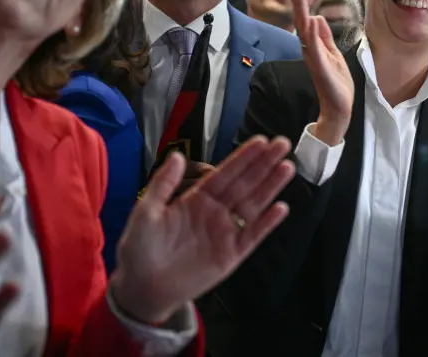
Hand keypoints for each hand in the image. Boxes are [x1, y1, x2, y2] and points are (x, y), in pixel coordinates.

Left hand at [111, 136, 294, 325]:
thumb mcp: (146, 211)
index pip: (225, 173)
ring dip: (270, 186)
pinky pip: (253, 236)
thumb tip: (178, 155)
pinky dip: (267, 223)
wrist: (142, 287)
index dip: (243, 157)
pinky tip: (281, 207)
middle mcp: (216, 211)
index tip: (261, 141)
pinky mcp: (232, 255)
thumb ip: (163, 184)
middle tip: (283, 144)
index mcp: (197, 198)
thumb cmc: (140, 248)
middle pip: (245, 184)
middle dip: (264, 164)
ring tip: (287, 167)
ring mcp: (226, 232)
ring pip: (253, 205)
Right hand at [292, 0, 353, 145]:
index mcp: (314, 47)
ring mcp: (314, 59)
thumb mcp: (333, 53)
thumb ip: (325, 37)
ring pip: (305, 33)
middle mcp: (311, 51)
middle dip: (299, 5)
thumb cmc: (336, 81)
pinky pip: (315, 49)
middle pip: (302, 24)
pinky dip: (312, 35)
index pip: (306, 22)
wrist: (340, 106)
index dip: (302, 6)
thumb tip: (317, 17)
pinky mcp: (320, 68)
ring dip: (302, 14)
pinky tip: (310, 21)